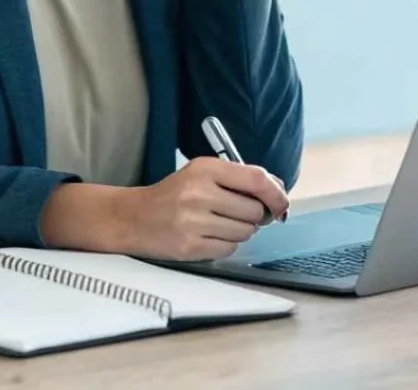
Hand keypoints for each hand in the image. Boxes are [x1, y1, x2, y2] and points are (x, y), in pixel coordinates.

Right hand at [118, 157, 288, 261]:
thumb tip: (278, 189)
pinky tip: (210, 235)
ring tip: (220, 222)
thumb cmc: (174, 194)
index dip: (276, 193)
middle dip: (255, 215)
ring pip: (245, 232)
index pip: (256, 179)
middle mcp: (200, 193)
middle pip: (254, 211)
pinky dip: (227, 243)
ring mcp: (194, 221)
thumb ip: (239, 178)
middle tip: (240, 213)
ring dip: (241, 230)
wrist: (134, 217)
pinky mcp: (190, 247)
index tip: (283, 203)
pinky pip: (230, 248)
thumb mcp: (202, 173)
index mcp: (206, 169)